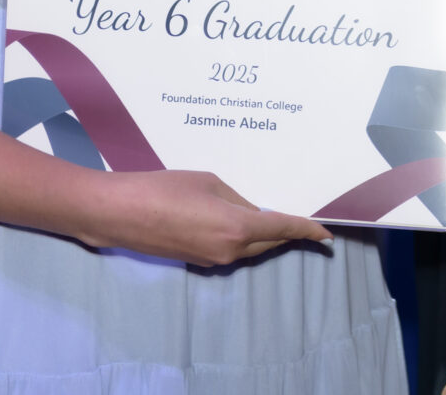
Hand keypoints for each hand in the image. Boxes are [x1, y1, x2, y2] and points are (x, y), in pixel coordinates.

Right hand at [94, 169, 332, 266]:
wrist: (119, 214)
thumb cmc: (163, 189)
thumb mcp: (208, 182)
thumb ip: (237, 200)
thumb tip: (252, 214)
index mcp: (237, 228)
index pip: (282, 230)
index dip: (306, 231)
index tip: (326, 234)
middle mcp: (229, 251)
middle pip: (268, 243)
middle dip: (285, 232)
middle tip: (300, 220)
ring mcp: (212, 260)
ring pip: (249, 249)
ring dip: (261, 235)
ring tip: (267, 214)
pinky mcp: (197, 262)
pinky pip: (230, 250)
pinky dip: (240, 238)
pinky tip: (235, 221)